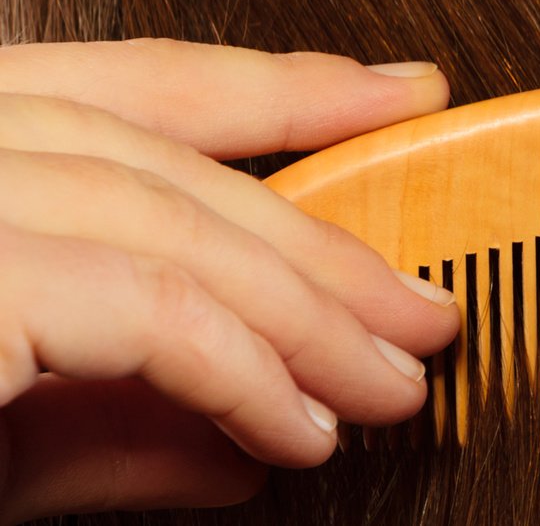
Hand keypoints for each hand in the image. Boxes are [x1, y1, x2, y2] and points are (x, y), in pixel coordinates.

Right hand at [0, 38, 462, 523]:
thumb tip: (237, 457)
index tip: (398, 97)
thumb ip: (105, 428)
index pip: (122, 94)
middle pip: (154, 164)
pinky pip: (150, 309)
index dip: (273, 92)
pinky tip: (302, 430)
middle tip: (423, 305)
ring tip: (391, 386)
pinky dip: (245, 370)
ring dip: (307, 316)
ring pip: (168, 228)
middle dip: (313, 243)